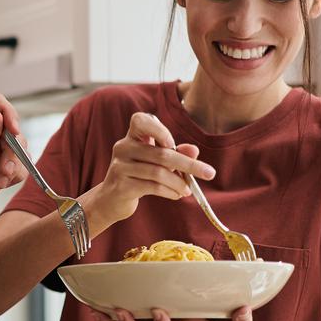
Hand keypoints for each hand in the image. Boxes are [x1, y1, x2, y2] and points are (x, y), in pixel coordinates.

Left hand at [0, 92, 29, 212]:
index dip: (6, 111)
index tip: (13, 129)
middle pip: (11, 124)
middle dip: (12, 147)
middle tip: (5, 167)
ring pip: (20, 144)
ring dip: (13, 163)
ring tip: (0, 177)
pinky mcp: (6, 159)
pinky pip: (22, 161)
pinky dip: (14, 173)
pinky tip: (0, 182)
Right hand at [84, 112, 215, 225]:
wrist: (111, 199)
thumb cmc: (138, 175)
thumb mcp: (157, 162)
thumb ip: (175, 154)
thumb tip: (194, 151)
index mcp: (131, 137)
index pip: (140, 120)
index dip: (158, 129)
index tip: (172, 143)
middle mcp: (123, 148)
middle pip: (161, 153)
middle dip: (189, 164)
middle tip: (209, 173)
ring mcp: (120, 167)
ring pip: (158, 173)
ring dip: (179, 183)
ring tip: (188, 190)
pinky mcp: (121, 186)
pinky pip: (152, 187)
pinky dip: (169, 191)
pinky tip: (176, 195)